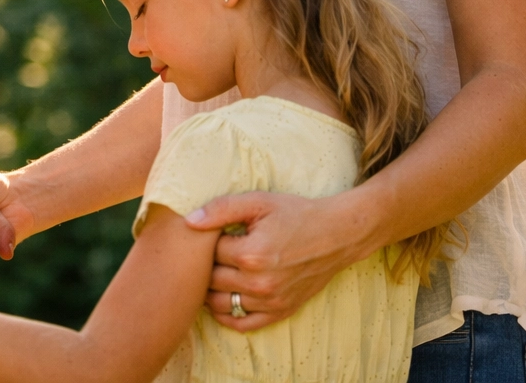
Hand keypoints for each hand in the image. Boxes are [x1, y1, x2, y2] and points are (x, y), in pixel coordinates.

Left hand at [185, 191, 373, 330]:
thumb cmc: (297, 214)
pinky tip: (224, 299)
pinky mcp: (280, 311)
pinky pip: (243, 323)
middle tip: (211, 254)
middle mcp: (259, 282)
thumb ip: (222, 209)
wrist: (337, 235)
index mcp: (251, 254)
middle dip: (207, 266)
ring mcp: (270, 301)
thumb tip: (189, 221)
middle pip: (212, 280)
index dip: (209, 241)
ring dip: (212, 291)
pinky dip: (227, 315)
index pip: (210, 253)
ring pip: (221, 304)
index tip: (216, 233)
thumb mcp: (259, 202)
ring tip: (215, 274)